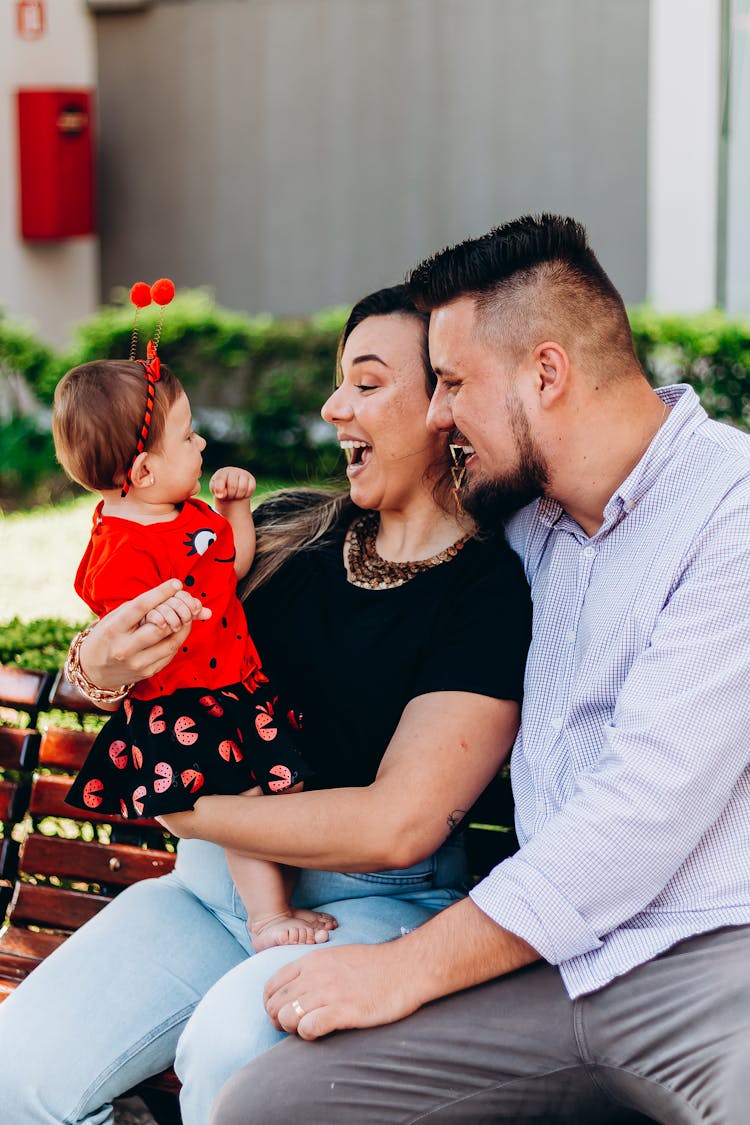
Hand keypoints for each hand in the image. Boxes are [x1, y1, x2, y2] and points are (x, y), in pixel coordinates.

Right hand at [80, 580, 209, 687]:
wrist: (93, 671)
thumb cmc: (107, 636)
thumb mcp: (114, 618)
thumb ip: (139, 607)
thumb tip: (170, 594)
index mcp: (113, 629)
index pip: (141, 607)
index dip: (161, 593)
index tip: (176, 583)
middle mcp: (125, 648)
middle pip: (160, 626)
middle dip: (177, 611)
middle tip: (184, 601)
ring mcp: (137, 663)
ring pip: (171, 642)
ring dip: (184, 626)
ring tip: (186, 615)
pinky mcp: (148, 672)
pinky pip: (170, 654)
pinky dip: (177, 639)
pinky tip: (176, 630)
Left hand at [210, 467, 255, 502]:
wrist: (232, 487)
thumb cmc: (222, 489)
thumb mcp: (216, 490)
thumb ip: (217, 492)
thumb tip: (221, 495)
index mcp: (222, 472)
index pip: (221, 479)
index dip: (220, 489)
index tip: (220, 496)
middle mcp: (233, 471)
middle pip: (233, 486)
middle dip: (230, 495)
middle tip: (229, 496)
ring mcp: (244, 474)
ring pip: (243, 488)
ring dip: (238, 496)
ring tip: (235, 495)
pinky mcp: (252, 479)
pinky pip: (251, 489)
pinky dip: (246, 495)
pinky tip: (242, 494)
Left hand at [263, 941, 420, 1040]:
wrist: (405, 968)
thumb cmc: (375, 966)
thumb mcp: (337, 957)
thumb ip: (315, 970)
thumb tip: (300, 989)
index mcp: (312, 961)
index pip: (272, 985)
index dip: (270, 1004)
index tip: (282, 1013)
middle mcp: (315, 975)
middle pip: (275, 1004)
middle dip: (278, 1020)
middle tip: (292, 1027)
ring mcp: (328, 992)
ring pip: (287, 1017)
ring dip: (292, 1029)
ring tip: (306, 1030)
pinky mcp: (343, 1011)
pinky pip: (308, 1028)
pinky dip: (307, 1034)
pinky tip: (319, 1032)